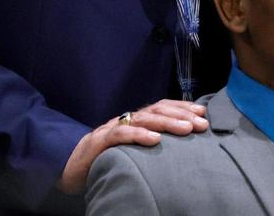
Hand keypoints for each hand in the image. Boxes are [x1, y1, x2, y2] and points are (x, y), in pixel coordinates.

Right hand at [58, 99, 207, 192]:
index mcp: (136, 120)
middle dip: (182, 115)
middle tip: (201, 123)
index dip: (182, 107)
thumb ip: (151, 139)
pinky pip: (121, 135)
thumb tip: (181, 138)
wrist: (70, 166)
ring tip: (186, 129)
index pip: (162, 107)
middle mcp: (127, 119)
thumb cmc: (107, 157)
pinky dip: (139, 135)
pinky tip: (155, 140)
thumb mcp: (133, 147)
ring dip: (167, 123)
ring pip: (143, 119)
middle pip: (157, 110)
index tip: (203, 113)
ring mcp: (113, 128)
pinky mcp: (100, 141)